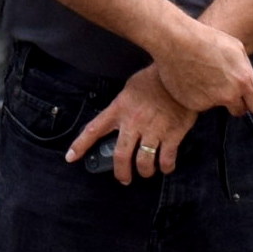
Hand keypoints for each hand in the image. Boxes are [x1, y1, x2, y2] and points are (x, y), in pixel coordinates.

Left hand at [70, 67, 200, 181]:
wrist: (181, 73)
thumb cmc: (156, 79)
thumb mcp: (130, 89)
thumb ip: (123, 106)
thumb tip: (119, 119)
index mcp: (120, 108)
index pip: (94, 129)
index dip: (81, 145)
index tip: (71, 157)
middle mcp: (134, 122)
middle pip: (121, 156)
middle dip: (121, 172)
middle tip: (124, 178)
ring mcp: (154, 130)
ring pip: (144, 162)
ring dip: (144, 172)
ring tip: (146, 171)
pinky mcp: (172, 134)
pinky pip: (166, 159)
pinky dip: (165, 167)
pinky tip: (165, 166)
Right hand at [143, 13, 252, 120]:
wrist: (176, 40)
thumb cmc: (207, 39)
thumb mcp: (236, 48)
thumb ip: (245, 70)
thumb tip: (247, 83)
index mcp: (243, 80)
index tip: (250, 99)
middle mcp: (228, 95)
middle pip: (239, 111)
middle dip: (236, 103)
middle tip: (225, 88)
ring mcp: (209, 102)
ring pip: (217, 105)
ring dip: (213, 95)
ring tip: (202, 74)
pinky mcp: (192, 104)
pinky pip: (199, 103)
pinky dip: (197, 95)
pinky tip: (191, 78)